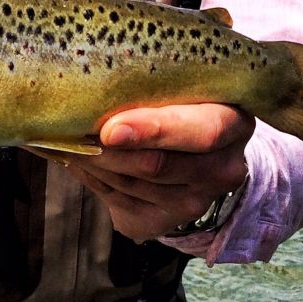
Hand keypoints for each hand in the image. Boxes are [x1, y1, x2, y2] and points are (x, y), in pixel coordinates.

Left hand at [66, 104, 253, 239]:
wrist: (191, 157)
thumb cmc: (178, 107)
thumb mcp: (179, 90)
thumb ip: (153, 86)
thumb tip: (103, 80)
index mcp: (234, 124)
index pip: (200, 131)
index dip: (153, 130)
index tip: (110, 129)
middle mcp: (223, 169)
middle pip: (157, 165)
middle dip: (108, 150)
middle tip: (74, 134)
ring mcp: (196, 202)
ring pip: (131, 183)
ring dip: (92, 162)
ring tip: (67, 141)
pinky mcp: (164, 221)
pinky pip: (117, 199)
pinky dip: (91, 177)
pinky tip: (77, 159)